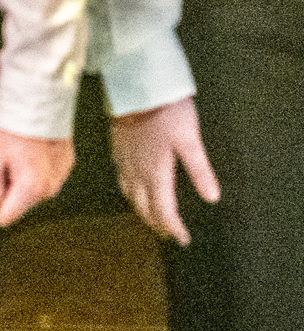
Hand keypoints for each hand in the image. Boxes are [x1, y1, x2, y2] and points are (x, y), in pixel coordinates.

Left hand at [0, 125, 73, 229]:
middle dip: (1, 192)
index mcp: (32, 188)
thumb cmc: (14, 129)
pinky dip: (29, 171)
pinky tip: (24, 153)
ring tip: (11, 156)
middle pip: (17, 203)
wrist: (38, 104)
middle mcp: (51, 186)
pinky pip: (42, 177)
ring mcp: (60, 176)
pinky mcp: (65, 166)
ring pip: (29, 191)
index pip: (5, 217)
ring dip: (15, 181)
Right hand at [109, 99, 216, 245]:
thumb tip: (212, 198)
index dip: (173, 228)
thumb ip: (201, 171)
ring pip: (131, 197)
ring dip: (142, 211)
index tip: (183, 240)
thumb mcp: (191, 142)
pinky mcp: (118, 153)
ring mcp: (124, 164)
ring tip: (152, 219)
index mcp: (156, 174)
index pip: (164, 210)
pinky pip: (123, 183)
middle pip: (144, 208)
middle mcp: (136, 174)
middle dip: (157, 223)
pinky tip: (134, 192)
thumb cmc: (168, 114)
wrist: (137, 91)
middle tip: (169, 233)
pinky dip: (131, 195)